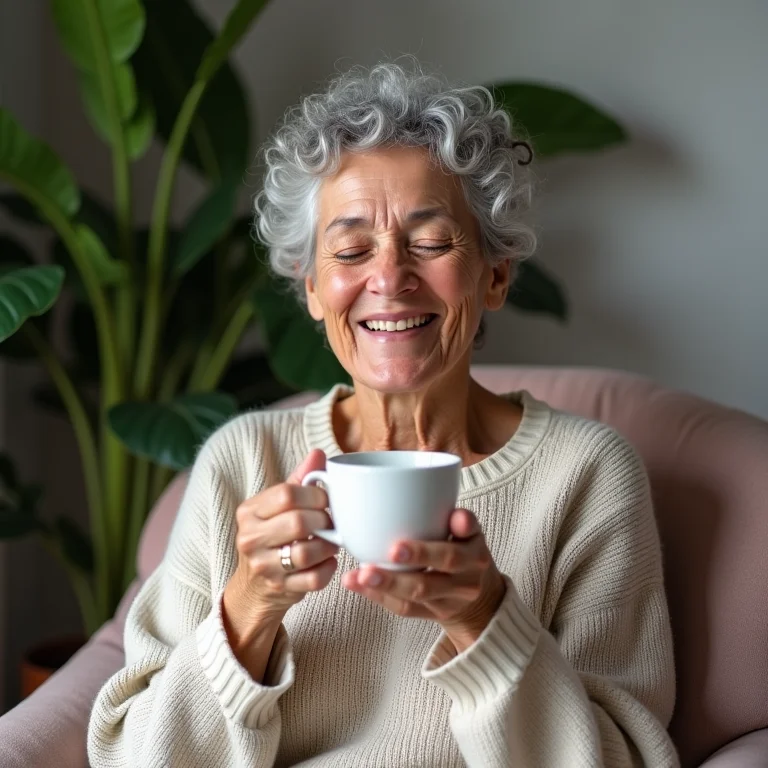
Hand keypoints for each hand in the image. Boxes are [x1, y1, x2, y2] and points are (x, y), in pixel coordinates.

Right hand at [223, 449, 337, 670]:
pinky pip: (314, 579)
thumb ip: (299, 480)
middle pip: (298, 522)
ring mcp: (263, 567)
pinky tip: (328, 561)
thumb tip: (319, 454)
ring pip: (306, 553)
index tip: (325, 500)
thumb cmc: (273, 535)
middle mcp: (250, 539)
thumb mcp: (277, 505)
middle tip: (330, 522)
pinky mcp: (280, 589)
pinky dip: (328, 569)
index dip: (315, 495)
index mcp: (249, 511)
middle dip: (323, 520)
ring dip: (328, 546)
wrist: (255, 585)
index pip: (287, 494)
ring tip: (331, 541)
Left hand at [341, 509, 506, 653]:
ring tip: (358, 575)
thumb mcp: (473, 534)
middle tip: (368, 567)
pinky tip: (357, 583)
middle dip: (395, 577)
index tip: (397, 547)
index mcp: (473, 558)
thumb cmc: (467, 552)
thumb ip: (464, 522)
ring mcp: (447, 603)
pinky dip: (379, 596)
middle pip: (428, 583)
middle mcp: (463, 584)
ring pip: (413, 598)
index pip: (451, 556)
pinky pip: (404, 608)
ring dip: (382, 587)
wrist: (481, 596)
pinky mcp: (432, 615)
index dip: (425, 553)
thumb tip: (457, 515)